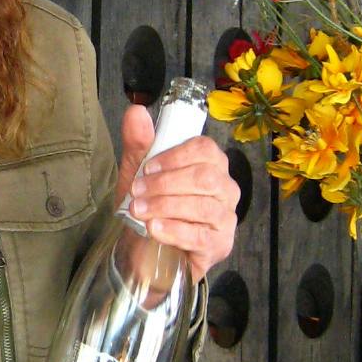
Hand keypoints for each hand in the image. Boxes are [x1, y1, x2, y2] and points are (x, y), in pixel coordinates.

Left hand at [117, 103, 240, 281]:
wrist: (144, 250)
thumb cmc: (149, 206)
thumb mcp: (137, 173)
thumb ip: (138, 143)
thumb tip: (136, 111)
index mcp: (211, 165)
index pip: (205, 150)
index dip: (175, 156)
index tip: (147, 167)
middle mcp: (226, 189)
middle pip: (206, 177)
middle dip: (166, 183)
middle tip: (136, 192)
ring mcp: (225, 219)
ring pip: (204, 207)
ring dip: (166, 206)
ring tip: (139, 211)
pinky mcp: (219, 245)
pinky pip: (201, 236)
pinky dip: (175, 230)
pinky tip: (154, 228)